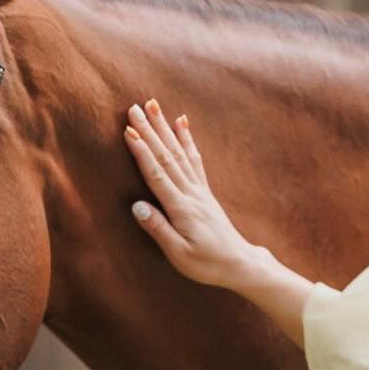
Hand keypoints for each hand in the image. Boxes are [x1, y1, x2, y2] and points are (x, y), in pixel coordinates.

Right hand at [125, 97, 256, 288]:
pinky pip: (194, 159)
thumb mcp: (179, 254)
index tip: (129, 131)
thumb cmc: (207, 263)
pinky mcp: (204, 190)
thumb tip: (137, 206)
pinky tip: (182, 122)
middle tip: (134, 107)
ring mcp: (200, 189)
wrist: (238, 264)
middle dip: (150, 130)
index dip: (142, 152)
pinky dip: (187, 139)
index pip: (158, 175)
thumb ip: (158, 229)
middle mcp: (191, 193)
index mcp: (181, 209)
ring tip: (154, 105)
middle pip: (167, 156)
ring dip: (165, 127)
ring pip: (179, 152)